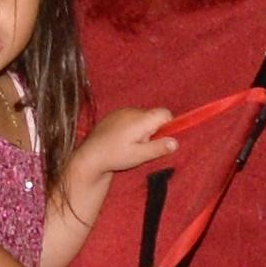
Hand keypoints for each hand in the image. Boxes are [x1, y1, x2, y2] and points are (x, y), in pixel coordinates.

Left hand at [54, 104, 177, 229]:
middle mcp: (132, 111)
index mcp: (141, 119)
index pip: (165, 113)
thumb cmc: (115, 156)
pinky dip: (131, 126)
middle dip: (154, 129)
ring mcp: (122, 111)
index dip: (168, 126)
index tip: (160, 139)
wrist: (90, 155)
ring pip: (142, 117)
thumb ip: (159, 148)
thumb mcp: (139, 156)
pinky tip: (122, 139)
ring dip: (142, 128)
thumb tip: (176, 142)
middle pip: (154, 115)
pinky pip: (130, 117)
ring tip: (130, 144)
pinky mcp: (114, 114)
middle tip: (143, 145)